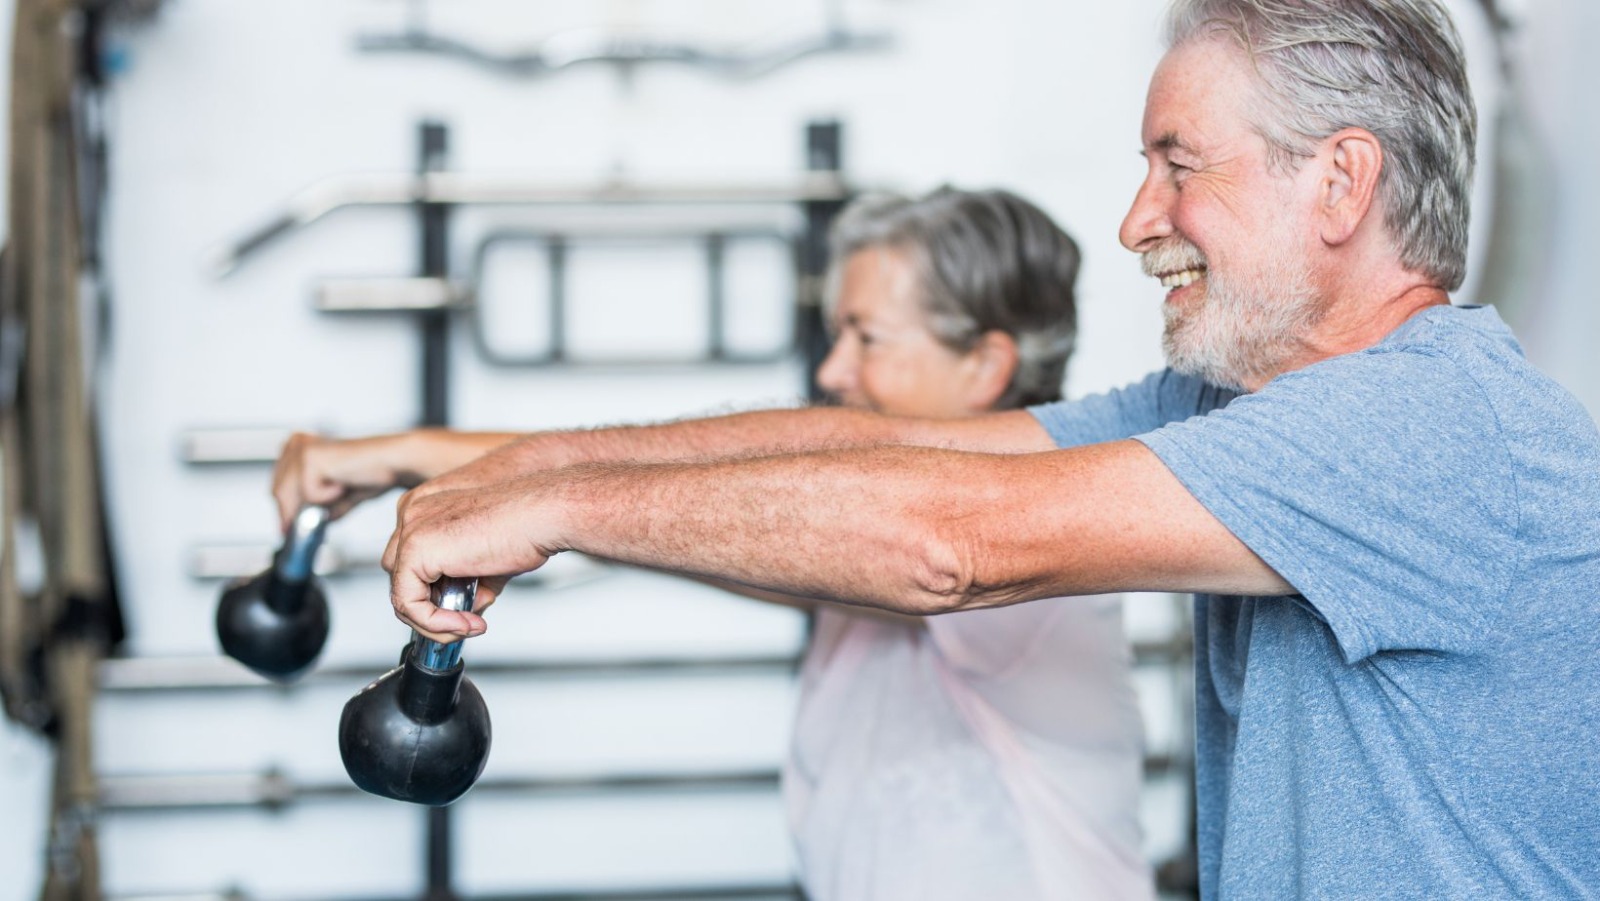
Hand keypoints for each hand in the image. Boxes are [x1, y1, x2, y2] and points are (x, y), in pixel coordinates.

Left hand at [271, 432, 413, 531]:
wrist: (393, 462)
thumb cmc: (372, 473)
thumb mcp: (336, 495)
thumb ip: (317, 507)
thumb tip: (302, 525)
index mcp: (298, 445)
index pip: (278, 485)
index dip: (283, 510)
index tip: (287, 529)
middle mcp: (296, 443)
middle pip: (279, 492)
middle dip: (292, 514)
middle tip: (306, 528)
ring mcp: (301, 450)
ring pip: (291, 497)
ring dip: (314, 506)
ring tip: (339, 494)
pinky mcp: (311, 460)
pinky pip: (310, 496)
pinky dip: (329, 498)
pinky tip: (344, 484)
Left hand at [381, 478, 563, 642]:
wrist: (543, 513)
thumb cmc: (527, 523)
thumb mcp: (490, 559)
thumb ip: (470, 582)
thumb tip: (466, 609)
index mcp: (427, 507)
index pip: (412, 562)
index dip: (436, 592)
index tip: (467, 608)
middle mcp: (413, 513)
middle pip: (402, 576)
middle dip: (431, 606)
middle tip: (466, 620)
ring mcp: (411, 528)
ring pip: (402, 594)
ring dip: (434, 621)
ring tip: (469, 625)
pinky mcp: (416, 549)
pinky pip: (409, 603)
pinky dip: (434, 623)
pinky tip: (464, 624)